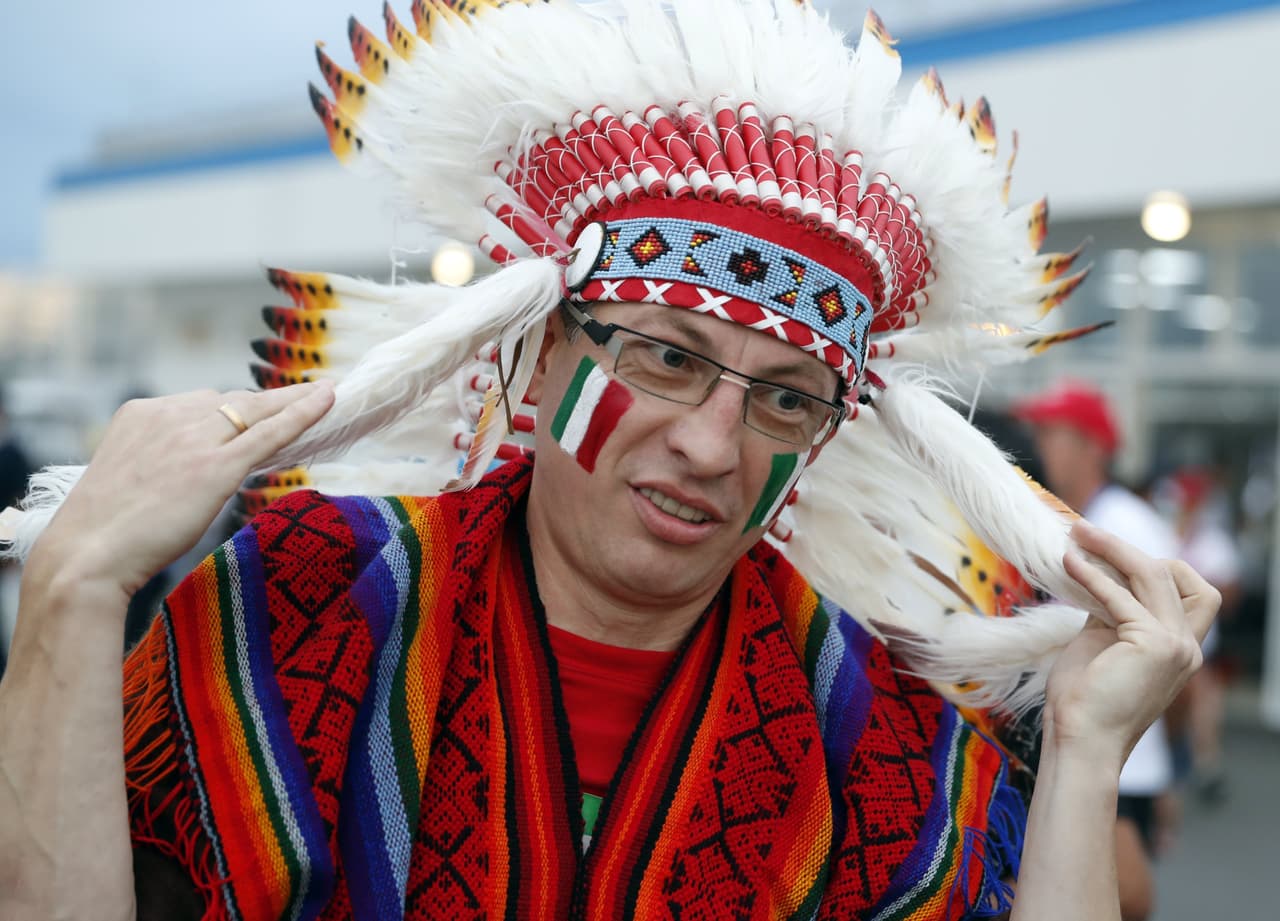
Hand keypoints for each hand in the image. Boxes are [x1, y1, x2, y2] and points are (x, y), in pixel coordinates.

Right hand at [26, 383, 333, 598]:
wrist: (88, 555)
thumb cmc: (105, 530)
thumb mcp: (131, 473)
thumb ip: (164, 457)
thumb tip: (199, 462)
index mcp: (142, 412)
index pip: (204, 403)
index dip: (239, 410)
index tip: (262, 407)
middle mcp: (169, 415)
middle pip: (235, 401)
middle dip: (273, 400)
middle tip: (310, 392)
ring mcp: (194, 438)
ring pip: (257, 411)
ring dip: (293, 402)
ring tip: (325, 395)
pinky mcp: (215, 466)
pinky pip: (269, 433)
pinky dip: (302, 413)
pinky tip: (328, 399)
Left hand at [1044, 519, 1219, 768]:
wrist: (1080, 739)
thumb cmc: (1083, 698)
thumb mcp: (1102, 643)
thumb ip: (1111, 611)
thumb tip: (1097, 574)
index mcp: (1180, 647)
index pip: (1190, 590)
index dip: (1154, 565)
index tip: (1108, 552)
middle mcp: (1188, 645)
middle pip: (1176, 574)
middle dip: (1130, 549)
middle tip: (1086, 531)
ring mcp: (1177, 645)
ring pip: (1154, 575)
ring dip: (1112, 549)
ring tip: (1077, 534)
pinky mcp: (1154, 644)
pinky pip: (1121, 596)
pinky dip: (1094, 576)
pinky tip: (1070, 562)